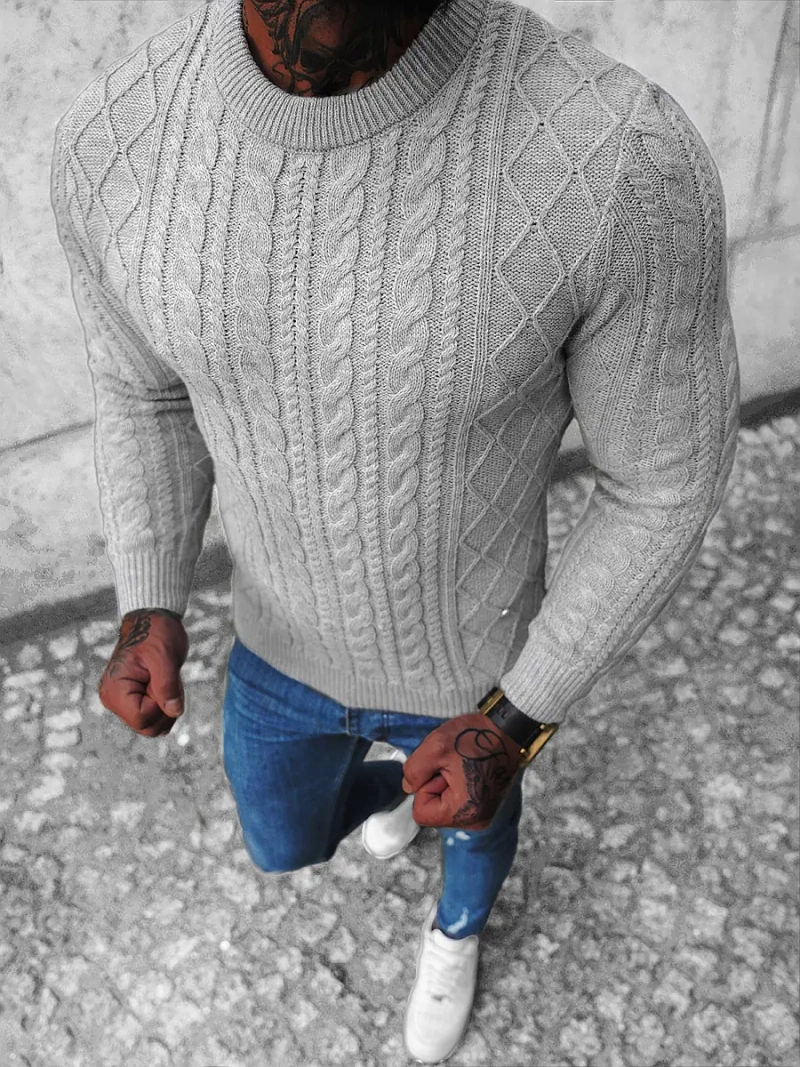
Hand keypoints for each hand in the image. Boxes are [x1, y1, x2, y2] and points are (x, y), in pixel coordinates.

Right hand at [97, 608, 187, 737]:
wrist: (152, 620)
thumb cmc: (156, 632)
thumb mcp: (164, 656)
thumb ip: (167, 685)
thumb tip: (174, 712)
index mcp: (114, 690)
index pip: (142, 719)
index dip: (160, 705)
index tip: (161, 680)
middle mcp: (113, 699)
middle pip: (147, 727)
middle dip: (164, 708)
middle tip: (166, 679)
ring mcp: (122, 701)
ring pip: (152, 725)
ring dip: (167, 706)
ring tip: (165, 680)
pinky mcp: (133, 700)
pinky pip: (154, 716)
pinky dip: (166, 705)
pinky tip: (164, 684)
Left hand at [400, 712, 522, 830]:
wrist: (508, 730)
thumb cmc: (475, 737)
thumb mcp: (435, 746)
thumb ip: (414, 770)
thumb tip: (409, 787)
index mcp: (464, 812)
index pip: (421, 813)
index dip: (424, 788)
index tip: (442, 769)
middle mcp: (476, 821)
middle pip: (434, 811)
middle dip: (435, 786)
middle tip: (453, 765)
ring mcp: (483, 815)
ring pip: (444, 805)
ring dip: (445, 785)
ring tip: (461, 765)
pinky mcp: (486, 806)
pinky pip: (458, 801)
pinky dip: (456, 785)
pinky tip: (468, 768)